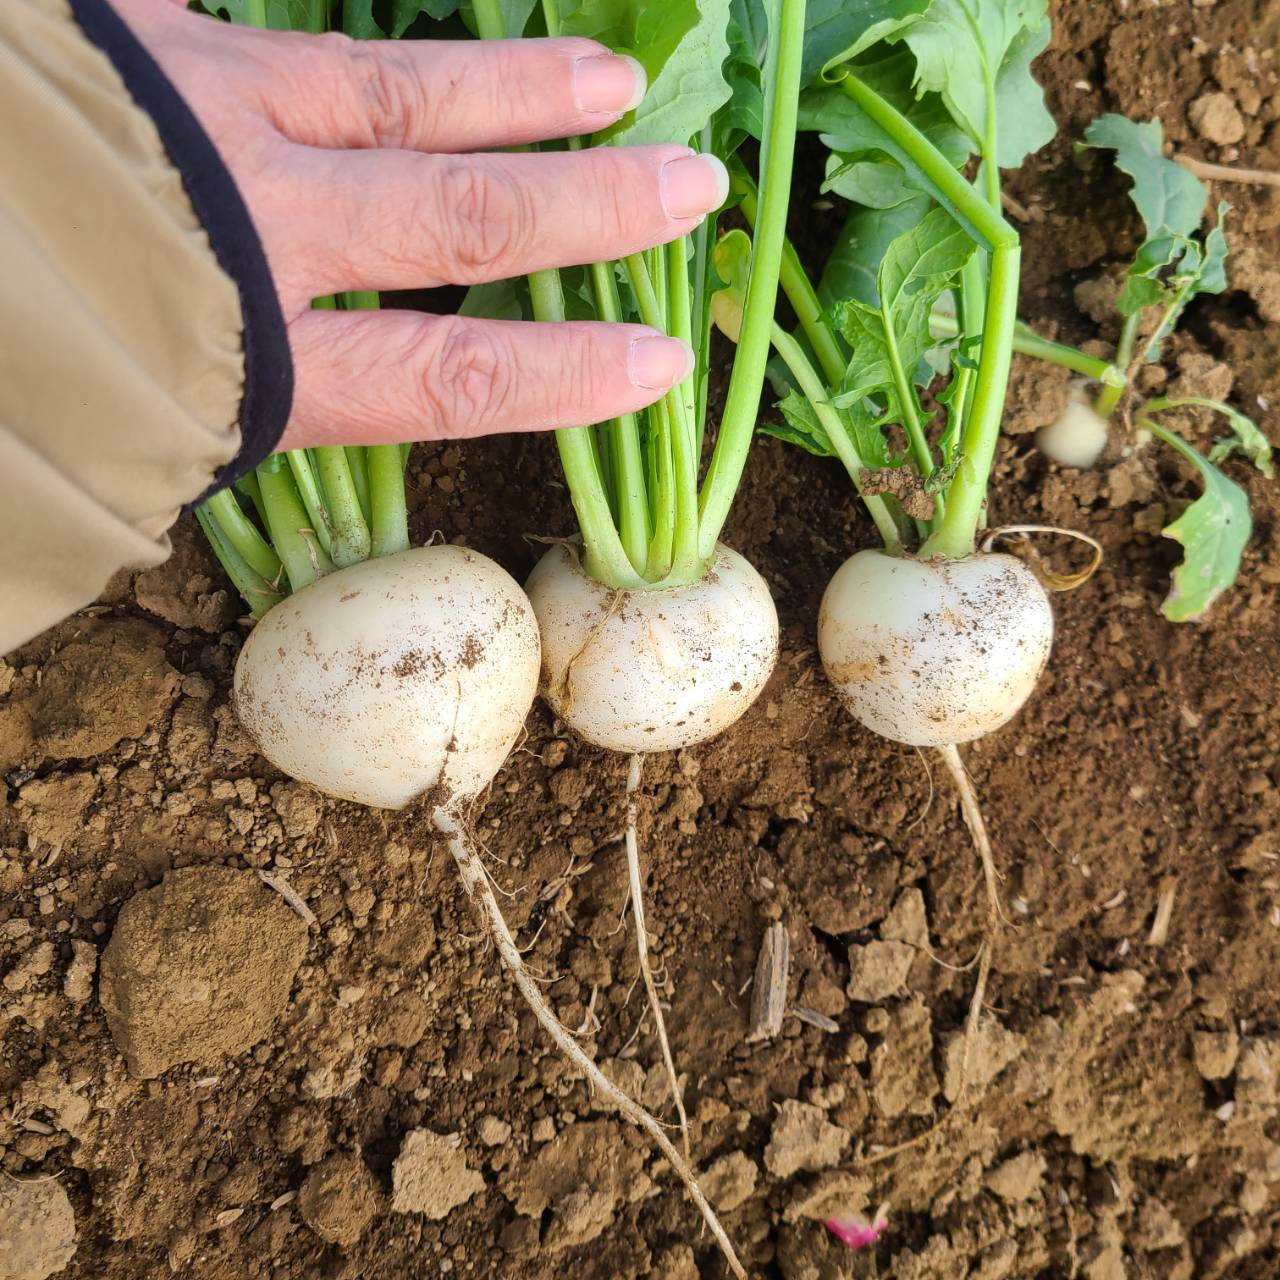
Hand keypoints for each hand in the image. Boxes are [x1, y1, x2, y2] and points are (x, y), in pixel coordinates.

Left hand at [111, 0, 726, 449]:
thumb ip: (163, 433)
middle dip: (591, 200)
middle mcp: (259, 223)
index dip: (564, 373)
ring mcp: (204, 108)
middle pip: (464, 210)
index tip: (657, 363)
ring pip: (396, 90)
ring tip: (609, 80)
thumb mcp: (70, 449)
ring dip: (515, 86)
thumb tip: (190, 443)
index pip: (451, 371)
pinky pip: (241, 9)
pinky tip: (419, 15)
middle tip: (690, 182)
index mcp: (250, 357)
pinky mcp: (134, 27)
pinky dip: (323, 22)